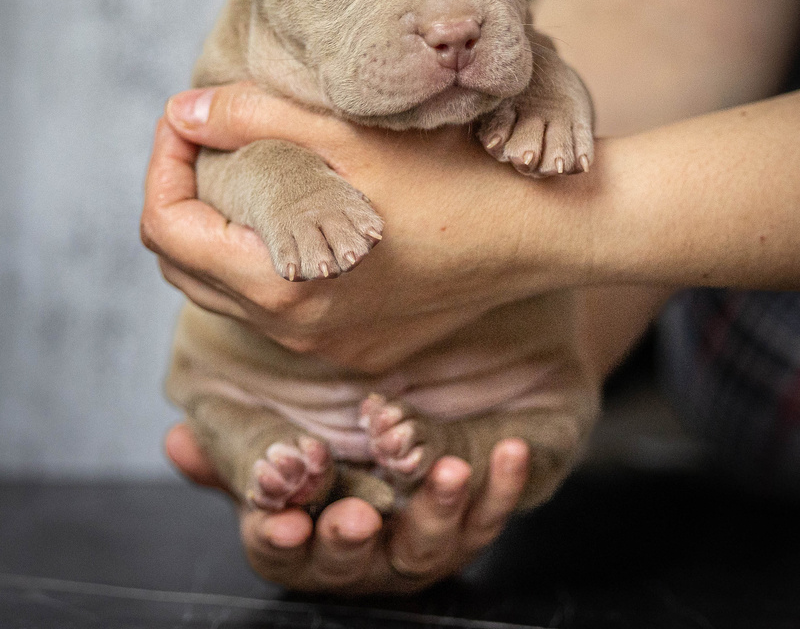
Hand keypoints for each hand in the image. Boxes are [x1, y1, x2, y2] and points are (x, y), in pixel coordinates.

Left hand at [142, 81, 591, 370]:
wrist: (544, 234)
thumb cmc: (455, 176)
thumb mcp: (351, 135)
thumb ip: (254, 119)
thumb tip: (183, 112)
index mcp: (283, 281)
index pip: (167, 228)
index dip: (161, 164)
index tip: (183, 118)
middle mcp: (296, 328)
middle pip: (187, 266)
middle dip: (180, 197)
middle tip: (205, 142)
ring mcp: (326, 344)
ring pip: (230, 290)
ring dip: (222, 229)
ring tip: (250, 170)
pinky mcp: (357, 344)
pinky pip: (280, 307)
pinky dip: (265, 258)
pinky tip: (302, 212)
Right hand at [165, 422, 529, 594]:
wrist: (399, 454)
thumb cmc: (324, 461)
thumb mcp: (274, 458)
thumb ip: (235, 454)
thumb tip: (179, 441)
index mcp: (304, 542)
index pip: (280, 547)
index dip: (278, 535)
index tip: (281, 519)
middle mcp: (360, 557)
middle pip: (351, 559)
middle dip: (350, 539)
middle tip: (355, 515)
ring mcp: (416, 550)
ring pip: (427, 545)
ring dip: (437, 512)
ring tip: (448, 475)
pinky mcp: (466, 530)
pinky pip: (489, 515)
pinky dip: (502, 488)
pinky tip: (510, 451)